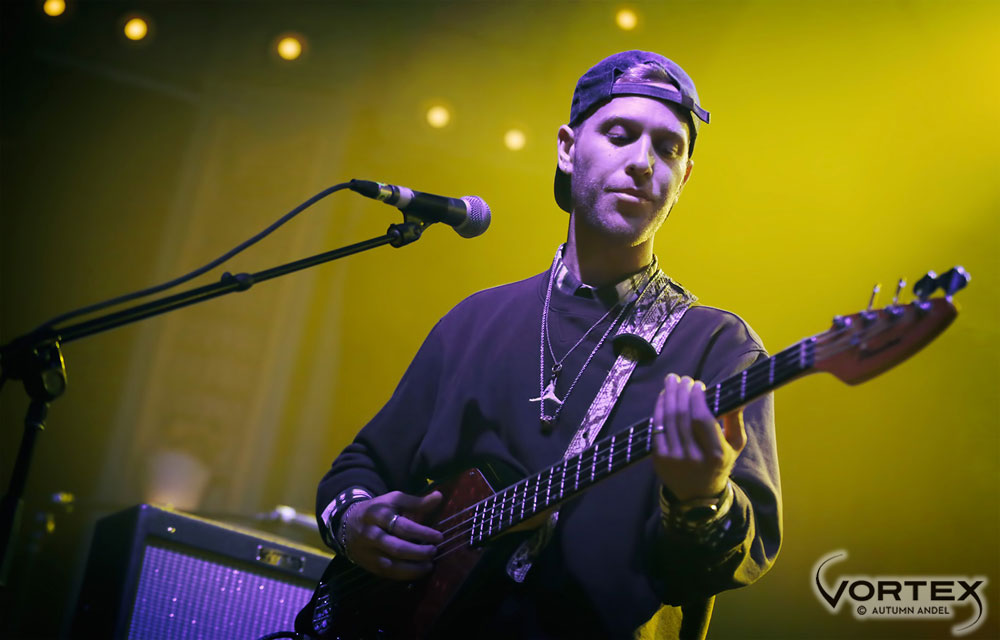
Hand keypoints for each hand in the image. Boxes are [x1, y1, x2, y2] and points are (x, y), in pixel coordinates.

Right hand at [343, 490, 443, 580]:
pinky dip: (405, 575)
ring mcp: (368, 551)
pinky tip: (418, 572)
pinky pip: (388, 573)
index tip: (439, 537)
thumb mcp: (394, 500)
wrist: (347, 523)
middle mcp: (372, 534)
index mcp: (379, 514)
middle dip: (418, 552)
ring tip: (430, 565)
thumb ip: (417, 501)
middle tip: (434, 551)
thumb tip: (439, 496)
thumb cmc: (378, 510)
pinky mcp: (368, 564)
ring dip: (414, 567)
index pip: (402, 525)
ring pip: (392, 564)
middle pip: (397, 547)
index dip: (422, 532)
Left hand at [652, 374, 746, 500]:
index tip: (698, 385)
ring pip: (667, 419)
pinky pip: (657, 428)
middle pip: (682, 415)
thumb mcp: (735, 445)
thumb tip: (736, 394)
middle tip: (683, 378)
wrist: (698, 494)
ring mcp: (674, 458)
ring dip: (668, 395)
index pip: (701, 418)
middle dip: (681, 392)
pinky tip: (663, 397)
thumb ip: (735, 419)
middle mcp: (693, 457)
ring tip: (671, 381)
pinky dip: (658, 409)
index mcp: (716, 454)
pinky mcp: (659, 459)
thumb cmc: (720, 462)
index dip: (697, 398)